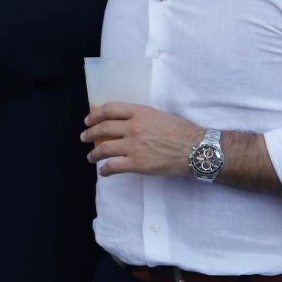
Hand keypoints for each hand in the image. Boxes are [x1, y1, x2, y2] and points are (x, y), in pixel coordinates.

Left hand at [81, 104, 204, 177]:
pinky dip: (105, 170)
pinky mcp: (137, 163)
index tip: (89, 120)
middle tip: (84, 137)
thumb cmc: (183, 132)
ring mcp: (134, 146)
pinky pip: (113, 166)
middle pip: (103, 128)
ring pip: (104, 148)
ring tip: (90, 157)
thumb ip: (141, 117)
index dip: (95, 114)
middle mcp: (134, 127)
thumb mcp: (160, 115)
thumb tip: (125, 122)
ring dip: (94, 154)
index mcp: (141, 112)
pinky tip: (103, 172)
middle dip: (90, 133)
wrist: (197, 149)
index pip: (110, 109)